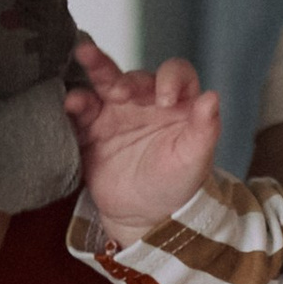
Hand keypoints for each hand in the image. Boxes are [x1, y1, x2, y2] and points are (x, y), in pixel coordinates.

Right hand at [64, 39, 222, 242]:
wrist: (146, 215)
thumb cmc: (177, 183)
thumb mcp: (194, 159)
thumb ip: (205, 128)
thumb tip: (212, 97)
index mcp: (175, 101)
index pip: (175, 74)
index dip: (171, 79)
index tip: (166, 100)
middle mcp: (143, 99)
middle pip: (130, 74)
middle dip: (116, 69)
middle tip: (105, 74)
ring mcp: (115, 112)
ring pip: (102, 84)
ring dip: (92, 72)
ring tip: (82, 68)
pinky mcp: (91, 130)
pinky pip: (81, 113)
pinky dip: (74, 106)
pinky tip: (69, 104)